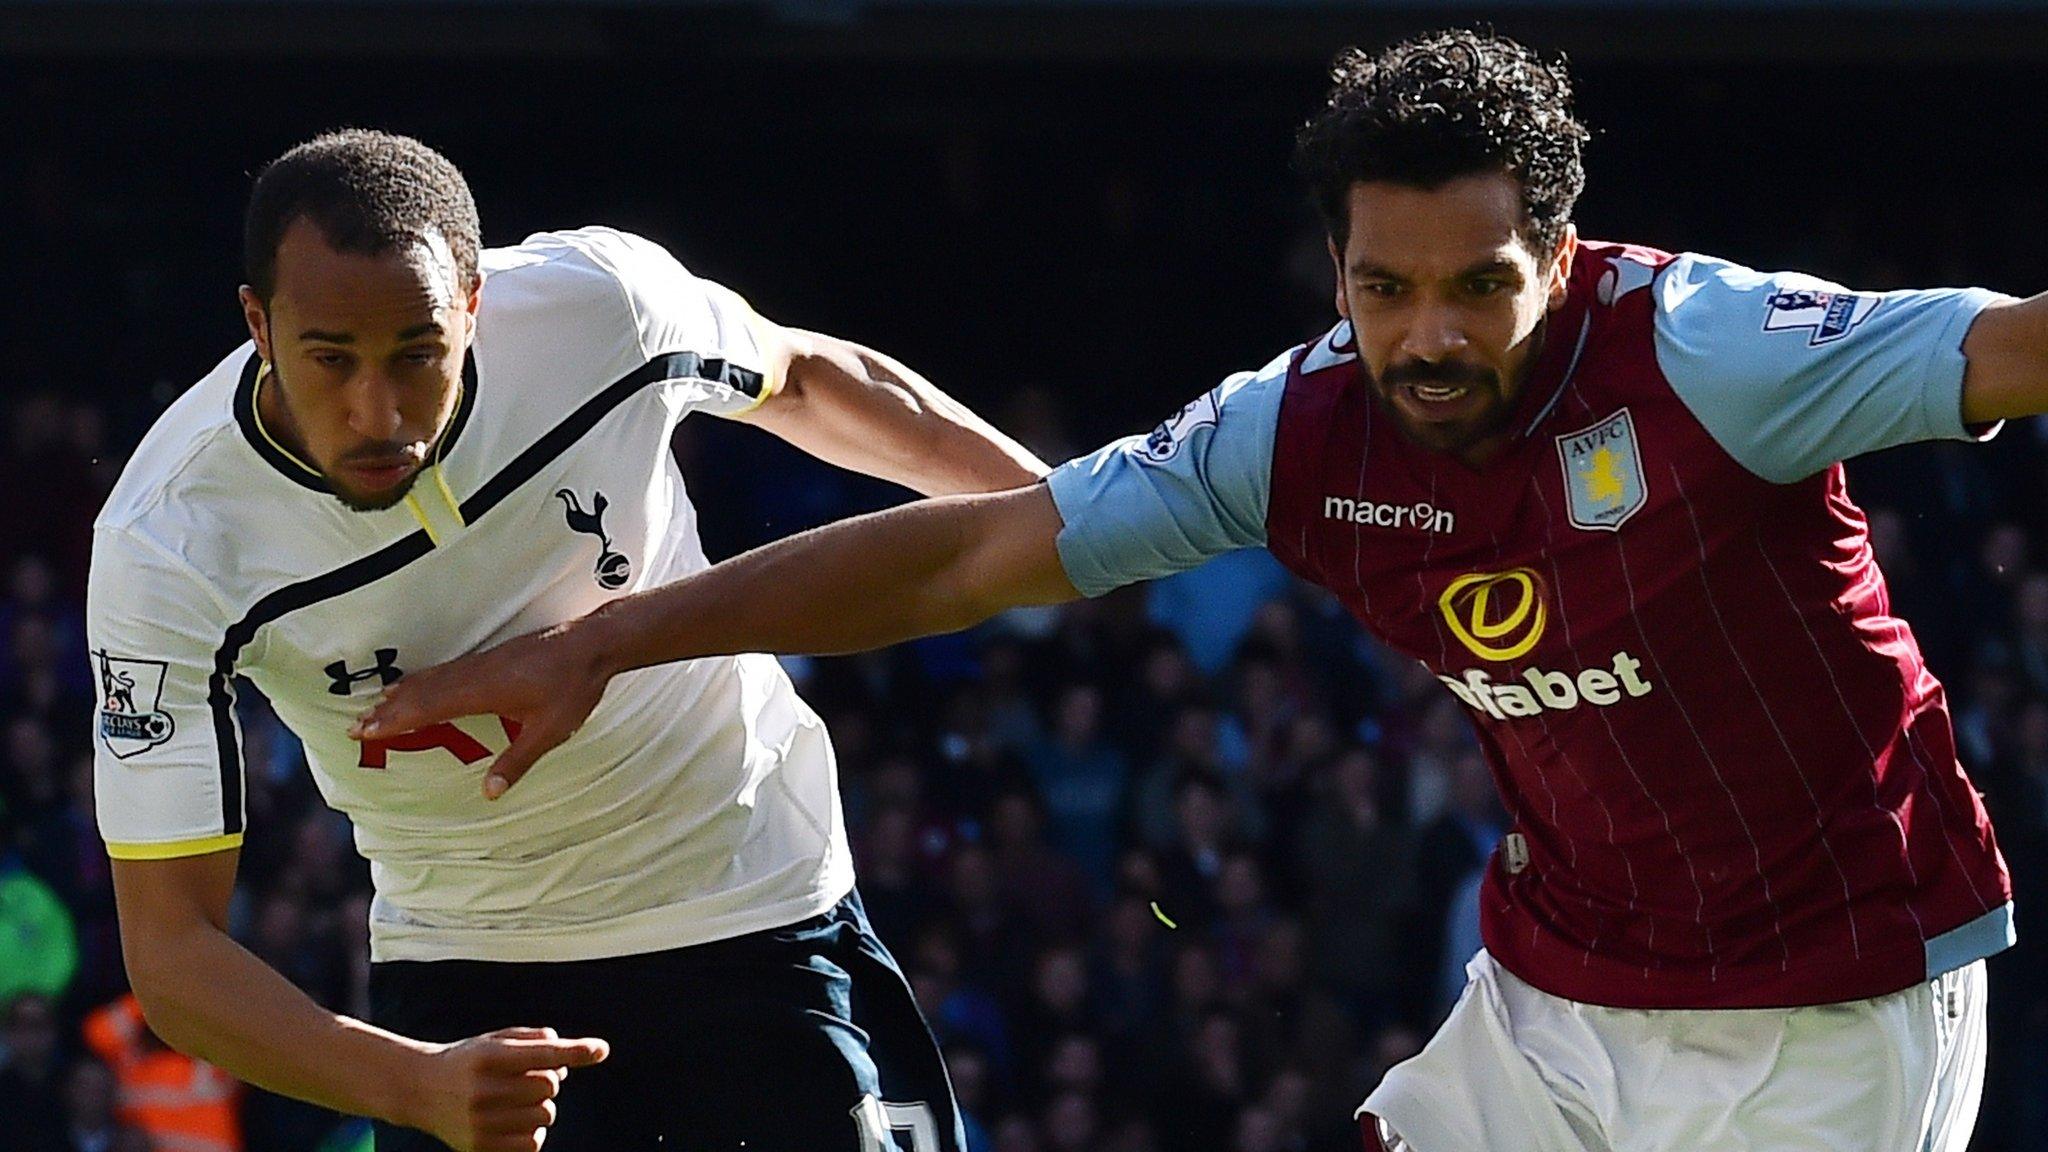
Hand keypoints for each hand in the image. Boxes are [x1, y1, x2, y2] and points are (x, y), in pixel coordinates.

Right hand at [350, 620, 613, 799]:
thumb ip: (516, 761)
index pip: (428, 707)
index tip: (365, 729)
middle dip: (387, 710)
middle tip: (355, 725)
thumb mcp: (549, 731)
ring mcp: (482, 662)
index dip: (395, 720)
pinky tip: (419, 684)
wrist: (592, 645)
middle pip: (422, 692)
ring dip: (402, 693)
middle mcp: (475, 674)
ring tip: (376, 706)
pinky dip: (424, 679)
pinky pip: (447, 669)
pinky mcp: (492, 656)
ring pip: (432, 678)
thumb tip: (488, 793)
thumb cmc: (573, 689)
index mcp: (483, 691)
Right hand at [412, 1026, 609, 1151]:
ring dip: (540, 1107)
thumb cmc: (471, 1061)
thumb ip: (537, 1040)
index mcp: (488, 1057)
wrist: (421, 1089)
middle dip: (547, 1080)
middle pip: (549, 1086)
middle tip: (524, 1078)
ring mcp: (480, 1123)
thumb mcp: (497, 1040)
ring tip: (515, 1101)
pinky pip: (534, 1143)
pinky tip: (515, 1122)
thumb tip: (577, 1054)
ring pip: (545, 1116)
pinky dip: (533, 1133)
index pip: (542, 1054)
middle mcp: (482, 1090)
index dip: (574, 1051)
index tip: (601, 1049)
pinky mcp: (480, 1148)